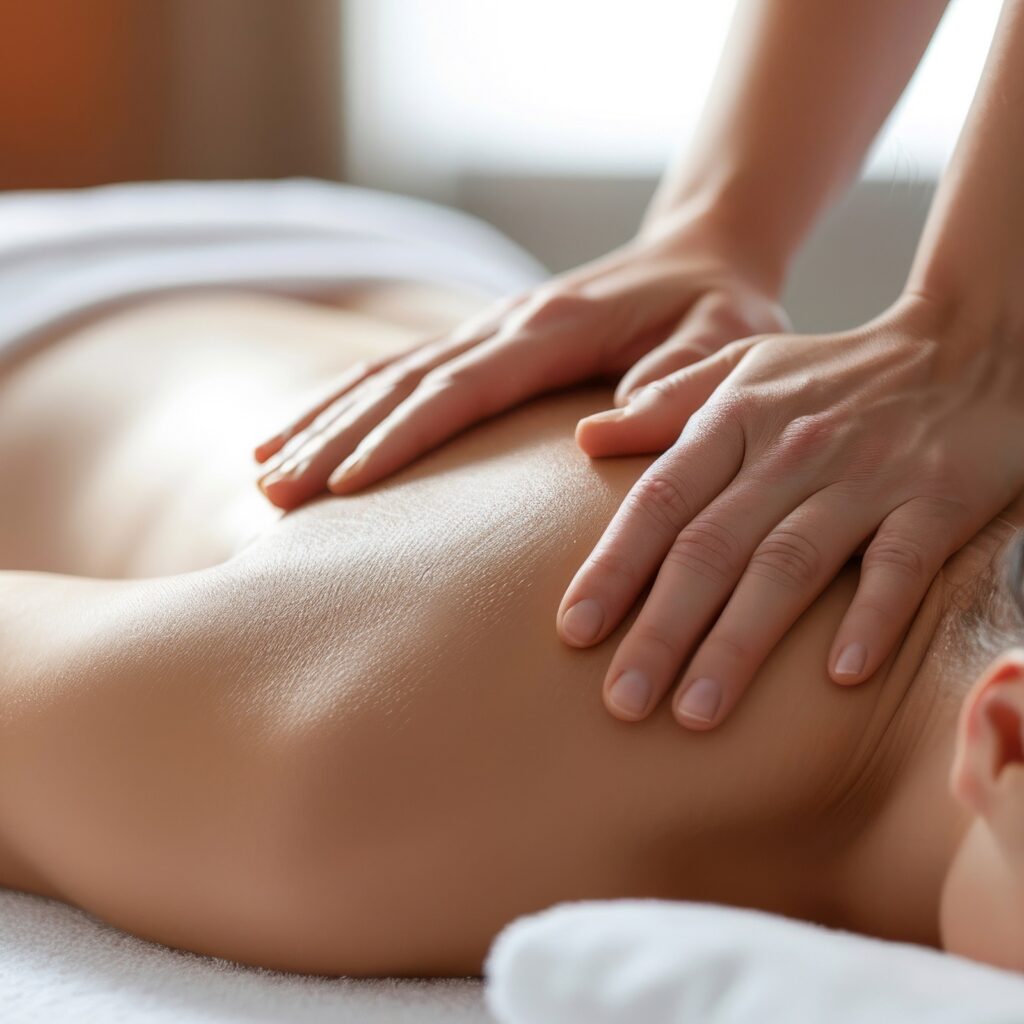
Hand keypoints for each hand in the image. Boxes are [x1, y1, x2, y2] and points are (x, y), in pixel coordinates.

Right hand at [253, 210, 786, 508]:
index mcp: (556, 330)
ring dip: (322, 421)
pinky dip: (346, 401)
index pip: (460, 389)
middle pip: (402, 383)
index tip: (342, 484)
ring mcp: (489, 328)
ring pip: (386, 374)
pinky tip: (305, 430)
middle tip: (272, 495)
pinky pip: (401, 370)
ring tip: (262, 470)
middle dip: (334, 439)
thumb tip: (595, 439)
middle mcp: (507, 323)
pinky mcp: (486, 342)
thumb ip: (678, 384)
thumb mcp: (728, 344)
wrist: (705, 252)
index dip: (399, 437)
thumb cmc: (721, 308)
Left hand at [558, 294, 1023, 728]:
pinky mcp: (937, 499)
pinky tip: (841, 677)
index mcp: (735, 419)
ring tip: (695, 714)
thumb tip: (586, 436)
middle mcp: (790, 450)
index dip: (613, 567)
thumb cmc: (836, 371)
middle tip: (621, 702)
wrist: (969, 342)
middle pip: (711, 547)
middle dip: (660, 629)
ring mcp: (865, 476)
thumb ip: (666, 404)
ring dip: (739, 642)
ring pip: (789, 564)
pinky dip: (871, 616)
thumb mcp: (744, 368)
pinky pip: (899, 563)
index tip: (573, 632)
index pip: (660, 500)